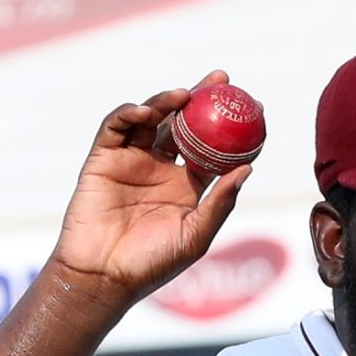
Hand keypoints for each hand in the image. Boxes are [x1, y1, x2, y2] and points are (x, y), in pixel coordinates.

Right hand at [49, 70, 251, 303]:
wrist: (104, 276)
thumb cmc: (152, 264)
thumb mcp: (195, 235)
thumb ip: (220, 202)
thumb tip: (247, 169)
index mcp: (186, 187)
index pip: (211, 148)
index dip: (230, 127)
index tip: (251, 107)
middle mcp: (161, 169)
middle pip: (183, 124)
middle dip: (201, 99)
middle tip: (221, 80)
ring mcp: (132, 161)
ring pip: (152, 118)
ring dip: (167, 101)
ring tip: (185, 95)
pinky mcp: (104, 158)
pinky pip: (117, 127)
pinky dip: (130, 113)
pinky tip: (149, 112)